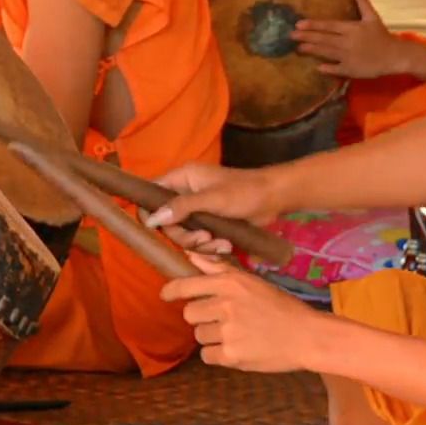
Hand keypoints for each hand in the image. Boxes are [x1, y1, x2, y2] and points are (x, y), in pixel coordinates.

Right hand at [147, 162, 286, 245]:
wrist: (274, 198)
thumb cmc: (244, 191)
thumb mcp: (212, 199)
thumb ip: (182, 207)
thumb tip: (151, 219)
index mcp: (182, 178)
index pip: (151, 195)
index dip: (151, 213)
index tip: (161, 230)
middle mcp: (185, 193)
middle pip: (168, 222)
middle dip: (185, 236)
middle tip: (204, 240)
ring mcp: (197, 210)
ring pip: (185, 234)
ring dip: (202, 245)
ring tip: (222, 245)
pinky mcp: (210, 223)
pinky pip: (199, 239)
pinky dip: (211, 246)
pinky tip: (226, 246)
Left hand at [161, 255, 329, 371]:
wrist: (307, 335)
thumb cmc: (281, 307)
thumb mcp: (253, 281)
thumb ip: (219, 269)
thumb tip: (191, 256)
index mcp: (231, 284)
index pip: (187, 285)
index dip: (172, 291)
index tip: (166, 295)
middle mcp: (226, 305)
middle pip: (190, 314)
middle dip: (202, 318)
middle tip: (224, 319)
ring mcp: (228, 331)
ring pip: (200, 335)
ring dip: (213, 337)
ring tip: (237, 334)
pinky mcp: (231, 355)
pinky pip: (208, 356)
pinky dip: (219, 354)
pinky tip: (239, 348)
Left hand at [291, 0, 409, 79]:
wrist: (395, 56)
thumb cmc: (381, 36)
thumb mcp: (372, 17)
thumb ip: (361, 0)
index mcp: (352, 28)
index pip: (329, 25)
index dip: (313, 25)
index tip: (298, 24)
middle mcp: (348, 42)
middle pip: (324, 39)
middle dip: (306, 37)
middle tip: (291, 36)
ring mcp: (349, 57)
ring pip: (327, 53)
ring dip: (312, 50)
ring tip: (298, 48)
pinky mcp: (352, 69)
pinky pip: (337, 69)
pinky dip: (327, 68)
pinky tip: (317, 67)